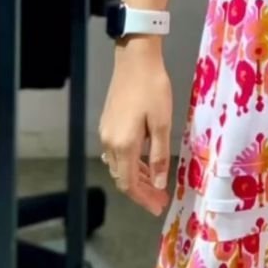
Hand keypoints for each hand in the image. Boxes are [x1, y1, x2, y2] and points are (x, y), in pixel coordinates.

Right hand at [99, 40, 172, 216]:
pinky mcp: (108, 124)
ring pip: (118, 165)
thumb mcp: (162, 124)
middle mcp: (109, 142)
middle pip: (122, 177)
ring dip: (136, 178)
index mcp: (124, 145)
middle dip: (141, 191)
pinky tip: (144, 164)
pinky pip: (117, 153)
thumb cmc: (153, 89)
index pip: (129, 183)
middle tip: (160, 200)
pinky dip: (131, 163)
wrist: (135, 60)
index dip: (142, 198)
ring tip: (155, 185)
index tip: (157, 208)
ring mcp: (106, 133)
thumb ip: (159, 156)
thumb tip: (158, 184)